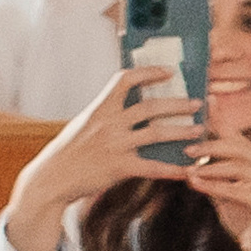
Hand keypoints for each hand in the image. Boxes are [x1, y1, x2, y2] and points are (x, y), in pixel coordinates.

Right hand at [3, 66, 195, 250]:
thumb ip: (106, 113)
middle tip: (198, 103)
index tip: (169, 71)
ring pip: (157, 133)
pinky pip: (152, 166)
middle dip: (179, 104)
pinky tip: (186, 170)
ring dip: (182, 131)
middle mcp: (109, 123)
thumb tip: (130, 102)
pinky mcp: (119, 167)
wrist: (51, 179)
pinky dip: (172, 169)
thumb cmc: (69, 151)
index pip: (125, 80)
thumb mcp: (84, 123)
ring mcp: (115, 145)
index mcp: (100, 108)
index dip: (149, 72)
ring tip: (199, 130)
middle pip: (151, 106)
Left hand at [183, 109, 250, 250]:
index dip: (221, 119)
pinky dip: (214, 185)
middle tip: (186, 148)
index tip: (204, 101)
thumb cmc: (245, 222)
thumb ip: (214, 176)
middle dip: (211, 144)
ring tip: (189, 169)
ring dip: (210, 166)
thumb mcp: (226, 194)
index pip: (239, 136)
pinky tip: (196, 184)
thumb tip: (190, 162)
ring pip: (238, 165)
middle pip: (239, 146)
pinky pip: (237, 188)